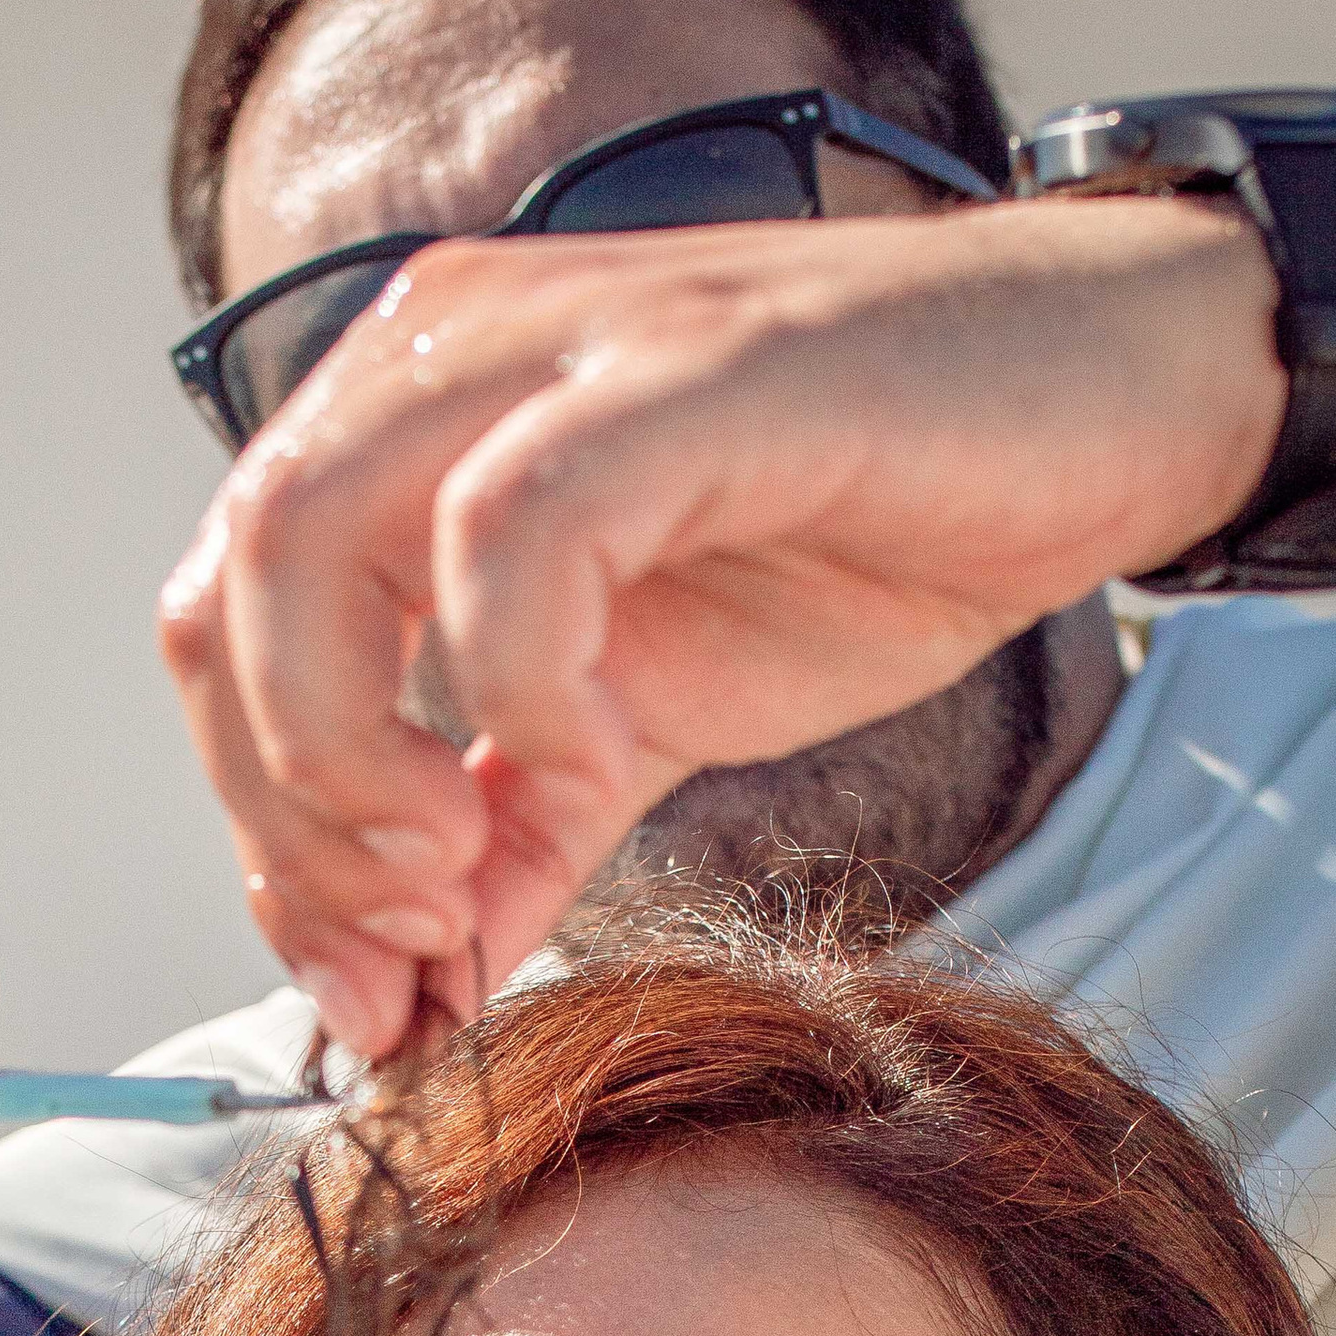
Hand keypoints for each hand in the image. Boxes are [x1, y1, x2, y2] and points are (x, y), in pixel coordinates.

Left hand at [159, 191, 1283, 1053]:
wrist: (1110, 408)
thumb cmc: (877, 530)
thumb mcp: (651, 723)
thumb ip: (521, 834)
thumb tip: (418, 991)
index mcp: (414, 423)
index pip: (225, 622)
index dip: (262, 829)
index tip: (365, 983)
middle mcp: (447, 352)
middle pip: (229, 591)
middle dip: (286, 817)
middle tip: (404, 949)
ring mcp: (556, 344)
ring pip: (309, 540)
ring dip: (354, 752)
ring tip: (465, 874)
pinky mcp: (680, 372)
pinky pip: (510, 534)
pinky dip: (517, 689)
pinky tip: (595, 768)